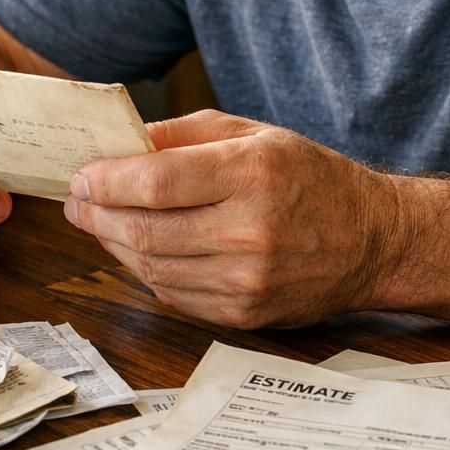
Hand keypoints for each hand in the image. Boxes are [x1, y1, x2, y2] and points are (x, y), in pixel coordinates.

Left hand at [63, 110, 402, 327]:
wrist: (372, 240)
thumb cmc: (308, 177)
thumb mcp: (252, 133)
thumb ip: (183, 134)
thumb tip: (118, 143)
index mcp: (252, 174)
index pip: (157, 182)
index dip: (107, 180)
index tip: (80, 175)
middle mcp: (251, 231)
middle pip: (146, 230)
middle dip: (97, 215)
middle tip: (76, 200)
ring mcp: (248, 280)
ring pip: (152, 268)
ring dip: (114, 245)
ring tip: (98, 222)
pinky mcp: (245, 315)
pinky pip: (173, 295)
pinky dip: (145, 272)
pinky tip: (137, 250)